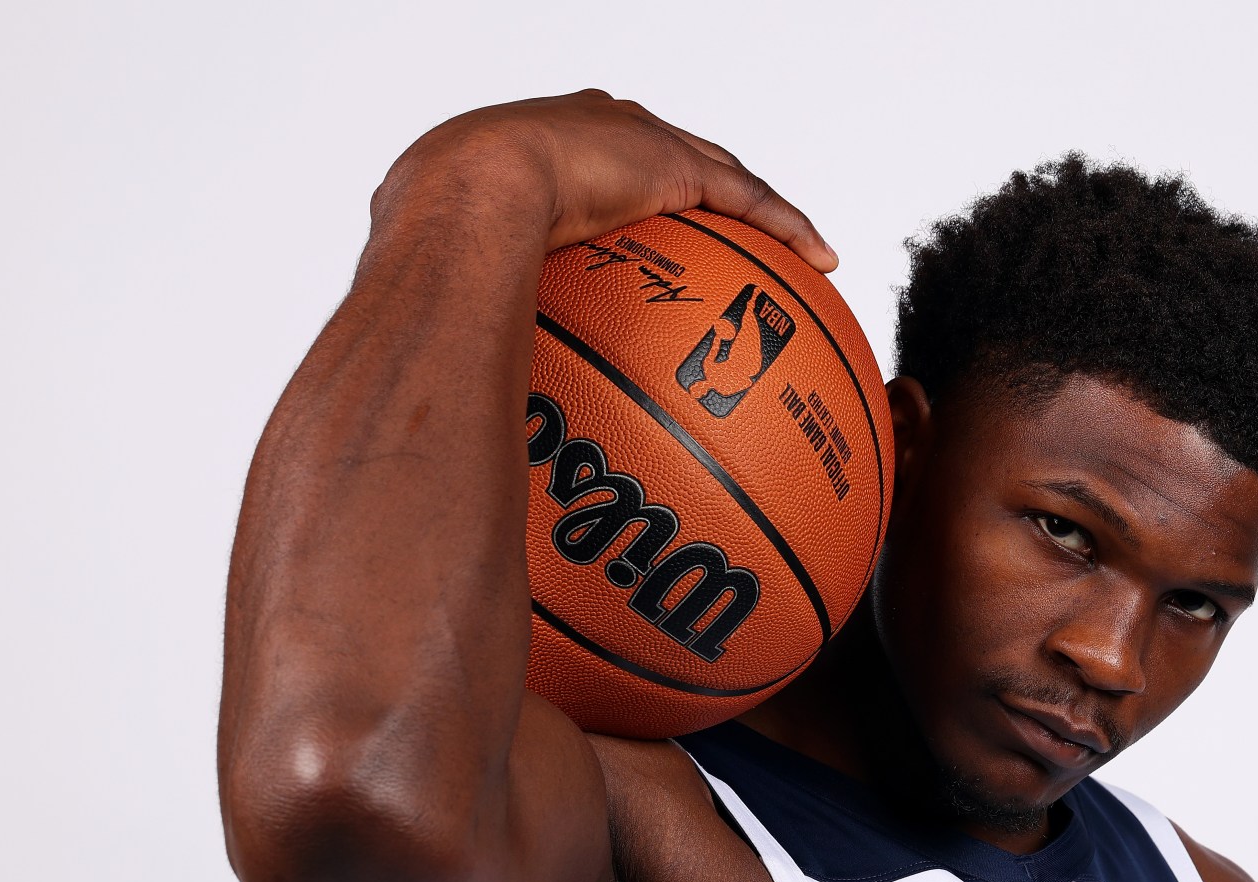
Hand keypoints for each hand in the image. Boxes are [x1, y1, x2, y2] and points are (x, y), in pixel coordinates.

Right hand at [376, 88, 836, 271]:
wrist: (462, 193)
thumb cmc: (434, 237)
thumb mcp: (448, 268)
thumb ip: (467, 310)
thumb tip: (459, 379)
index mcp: (534, 142)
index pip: (595, 159)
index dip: (622, 182)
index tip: (634, 211)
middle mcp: (591, 127)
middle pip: (667, 154)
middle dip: (698, 181)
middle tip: (723, 220)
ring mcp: (635, 140)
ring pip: (719, 173)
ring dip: (759, 211)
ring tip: (798, 245)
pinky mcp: (674, 164)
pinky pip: (749, 200)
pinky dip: (787, 226)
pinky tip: (823, 259)